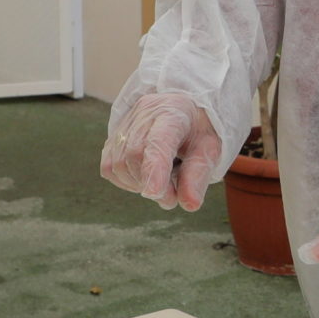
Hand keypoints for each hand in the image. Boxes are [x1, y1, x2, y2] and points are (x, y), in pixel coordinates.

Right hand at [102, 93, 224, 210]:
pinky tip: (144, 179)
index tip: (154, 193)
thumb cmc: (196, 132)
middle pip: (136, 154)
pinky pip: (110, 168)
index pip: (159, 139)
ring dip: (139, 185)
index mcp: (173, 113)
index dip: (154, 167)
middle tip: (171, 198)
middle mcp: (144, 113)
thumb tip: (190, 205)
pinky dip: (127, 181)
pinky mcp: (112, 138)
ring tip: (161, 186)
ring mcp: (124, 124)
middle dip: (152, 184)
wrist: (182, 112)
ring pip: (119, 164)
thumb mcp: (209, 150)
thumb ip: (198, 175)